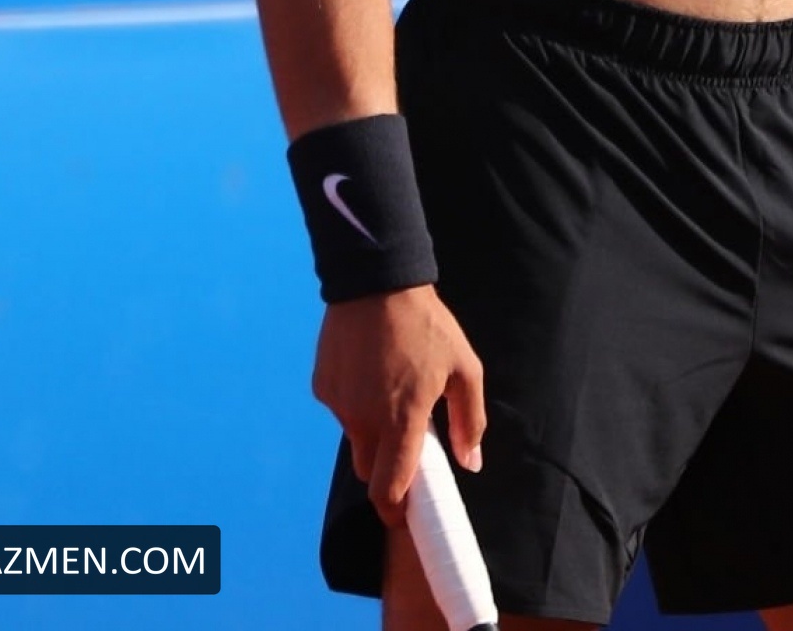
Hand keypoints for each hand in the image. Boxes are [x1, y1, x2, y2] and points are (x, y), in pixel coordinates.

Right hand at [312, 285, 485, 526]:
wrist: (377, 280)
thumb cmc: (427, 326)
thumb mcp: (464, 367)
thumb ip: (469, 420)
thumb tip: (471, 463)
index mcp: (400, 422)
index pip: (389, 490)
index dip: (395, 510)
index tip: (405, 513)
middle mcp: (363, 421)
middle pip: (370, 470)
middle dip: (387, 467)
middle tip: (406, 438)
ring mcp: (338, 404)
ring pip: (355, 437)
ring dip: (372, 429)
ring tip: (390, 387)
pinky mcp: (322, 386)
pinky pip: (341, 409)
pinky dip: (355, 402)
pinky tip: (369, 369)